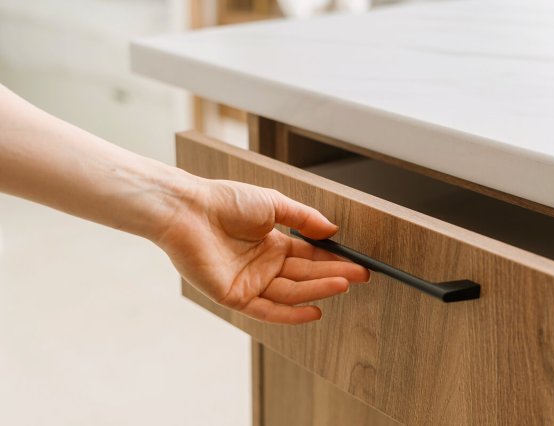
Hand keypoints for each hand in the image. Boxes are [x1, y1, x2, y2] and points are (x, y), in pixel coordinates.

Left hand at [155, 179, 369, 323]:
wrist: (189, 210)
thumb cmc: (225, 201)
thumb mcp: (273, 204)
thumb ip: (303, 218)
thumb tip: (332, 231)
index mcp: (272, 243)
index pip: (309, 255)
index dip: (333, 260)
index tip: (357, 263)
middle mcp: (263, 265)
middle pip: (304, 274)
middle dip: (333, 275)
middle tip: (361, 276)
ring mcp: (250, 282)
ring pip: (291, 291)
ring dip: (318, 289)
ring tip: (343, 284)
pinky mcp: (235, 296)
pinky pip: (267, 309)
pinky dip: (291, 313)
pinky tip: (315, 310)